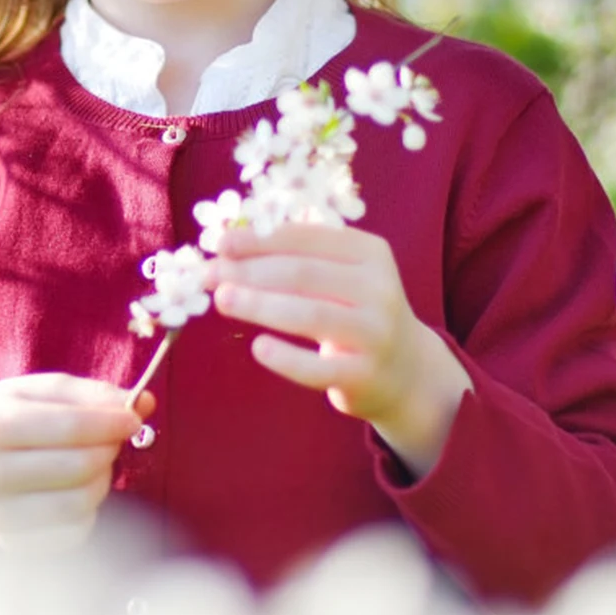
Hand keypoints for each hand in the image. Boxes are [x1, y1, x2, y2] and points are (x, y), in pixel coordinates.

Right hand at [0, 373, 155, 553]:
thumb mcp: (32, 391)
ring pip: (80, 504)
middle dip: (107, 449)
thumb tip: (144, 402)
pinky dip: (87, 510)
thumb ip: (88, 393)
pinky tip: (74, 490)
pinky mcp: (11, 544)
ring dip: (101, 480)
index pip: (70, 428)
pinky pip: (73, 534)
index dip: (111, 422)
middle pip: (79, 467)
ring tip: (92, 463)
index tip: (134, 416)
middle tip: (110, 438)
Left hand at [206, 221, 470, 477]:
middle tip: (209, 275)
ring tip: (222, 300)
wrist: (406, 370)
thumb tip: (228, 248)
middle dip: (250, 272)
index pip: (306, 239)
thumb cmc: (354, 311)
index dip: (259, 240)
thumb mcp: (341, 275)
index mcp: (370, 252)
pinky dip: (286, 358)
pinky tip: (257, 347)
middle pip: (303, 274)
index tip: (220, 245)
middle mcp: (379, 288)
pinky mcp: (366, 375)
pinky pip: (319, 368)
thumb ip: (296, 258)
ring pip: (311, 314)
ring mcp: (376, 333)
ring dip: (260, 305)